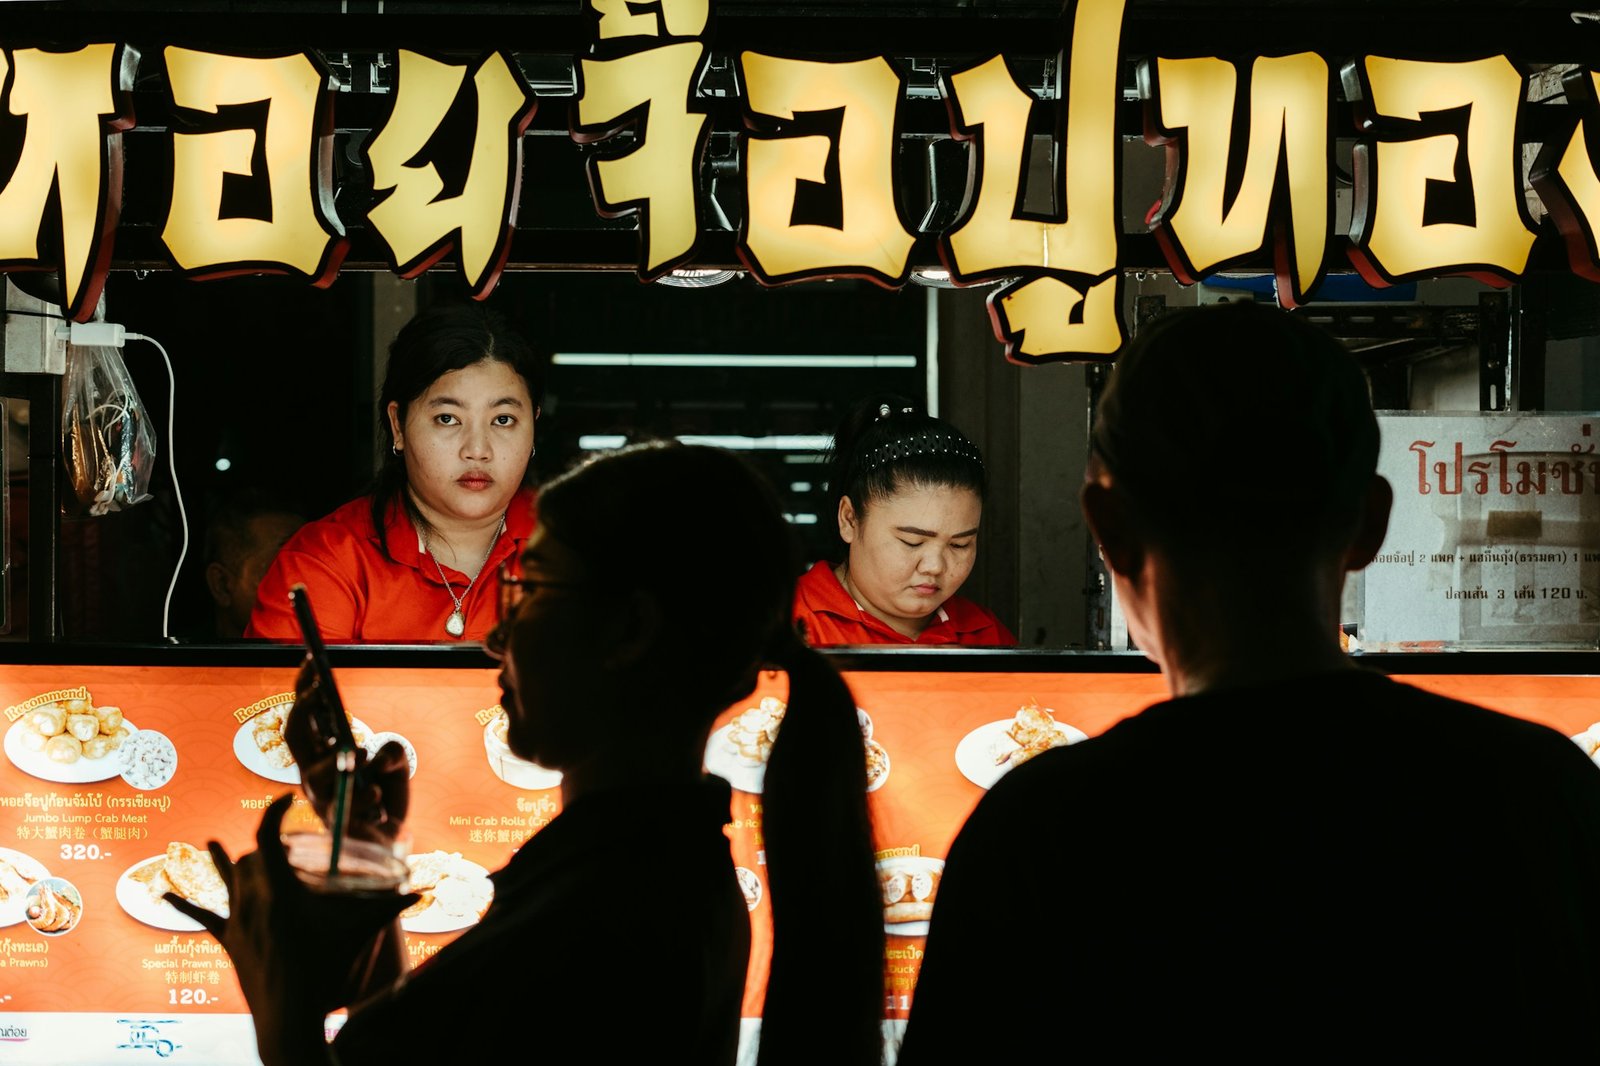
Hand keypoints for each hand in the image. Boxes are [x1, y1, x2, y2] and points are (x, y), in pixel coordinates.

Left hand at [166, 795, 419, 1063]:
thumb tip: (423, 891)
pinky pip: (203, 917)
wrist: (289, 1019)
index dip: (272, 812)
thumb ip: (390, 909)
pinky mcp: (229, 943)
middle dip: (263, 844)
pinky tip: (164, 893)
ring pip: (225, 881)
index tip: (285, 799)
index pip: (267, 836)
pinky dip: (185, 902)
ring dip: (222, 861)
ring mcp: (238, 923)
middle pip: (249, 857)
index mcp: (280, 892)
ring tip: (208, 844)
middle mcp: (253, 902)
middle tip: (282, 843)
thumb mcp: (358, 935)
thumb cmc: (325, 972)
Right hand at [284, 658, 409, 843]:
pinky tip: (376, 797)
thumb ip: (392, 750)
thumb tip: (375, 755)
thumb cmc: (383, 796)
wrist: (389, 838)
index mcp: (321, 753)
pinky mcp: (332, 822)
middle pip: (294, 734)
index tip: (312, 660)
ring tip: (365, 754)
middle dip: (305, 706)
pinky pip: (340, 804)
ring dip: (341, 759)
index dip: (304, 688)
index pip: (304, 716)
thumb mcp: (396, 762)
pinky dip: (363, 796)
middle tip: (322, 687)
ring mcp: (318, 796)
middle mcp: (312, 772)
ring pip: (313, 773)